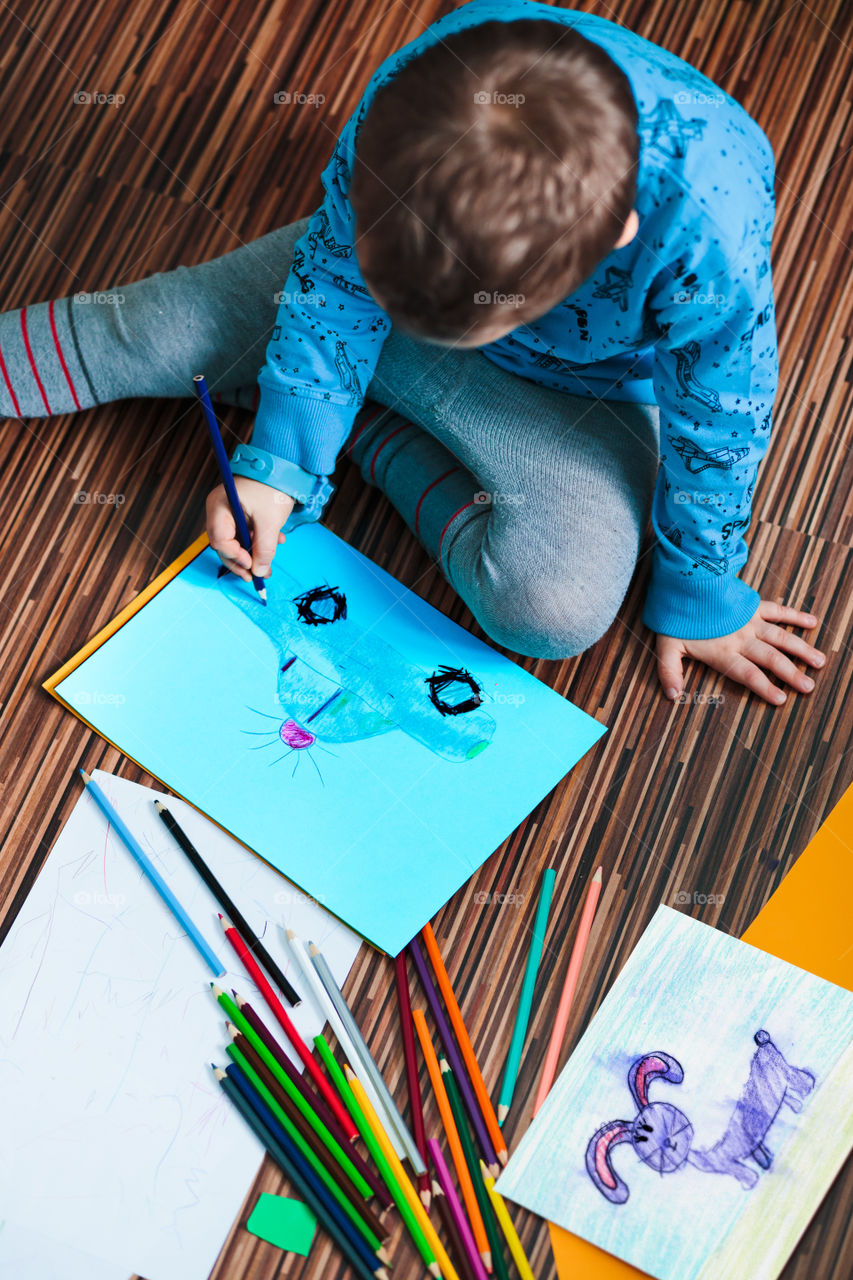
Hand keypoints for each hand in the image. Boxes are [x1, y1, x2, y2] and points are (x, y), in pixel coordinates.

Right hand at [206, 477, 293, 581]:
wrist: (283, 468)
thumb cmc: (273, 488)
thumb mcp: (270, 522)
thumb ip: (265, 548)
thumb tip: (260, 572)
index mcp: (219, 507)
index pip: (220, 541)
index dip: (235, 557)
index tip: (252, 566)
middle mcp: (218, 510)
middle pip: (224, 545)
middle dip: (241, 562)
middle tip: (256, 576)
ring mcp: (228, 512)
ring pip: (234, 542)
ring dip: (252, 554)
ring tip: (269, 564)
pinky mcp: (239, 514)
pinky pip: (243, 534)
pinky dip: (257, 542)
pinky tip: (275, 542)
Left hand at [656, 601, 825, 705]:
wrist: (685, 581)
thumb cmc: (675, 616)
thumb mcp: (666, 646)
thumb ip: (669, 672)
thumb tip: (671, 696)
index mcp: (723, 652)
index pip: (748, 674)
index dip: (765, 687)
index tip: (781, 699)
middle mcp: (741, 639)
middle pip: (771, 659)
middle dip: (791, 674)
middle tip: (809, 687)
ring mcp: (750, 621)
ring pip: (781, 637)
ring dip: (801, 650)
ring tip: (819, 662)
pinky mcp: (753, 605)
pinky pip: (778, 611)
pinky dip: (795, 616)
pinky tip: (812, 622)